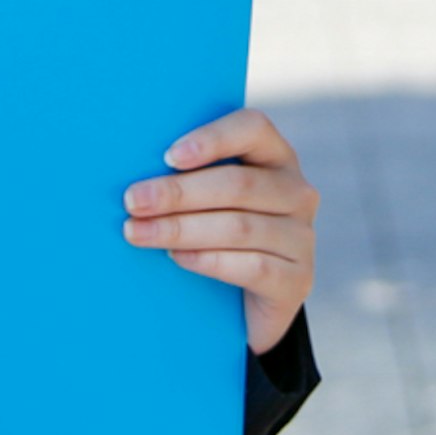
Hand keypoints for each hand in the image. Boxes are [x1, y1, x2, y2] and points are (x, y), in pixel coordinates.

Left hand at [125, 108, 318, 355]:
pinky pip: (252, 266)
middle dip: (179, 193)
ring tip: (138, 234)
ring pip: (239, 227)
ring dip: (181, 229)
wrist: (243, 306)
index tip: (168, 156)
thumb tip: (137, 175)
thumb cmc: (214, 235)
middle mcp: (297, 192)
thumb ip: (187, 177)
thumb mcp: (206, 201)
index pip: (254, 129)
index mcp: (276, 157)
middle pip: (238, 184)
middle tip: (134, 202)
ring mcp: (302, 237)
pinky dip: (208, 260)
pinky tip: (177, 258)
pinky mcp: (298, 279)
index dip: (212, 138)